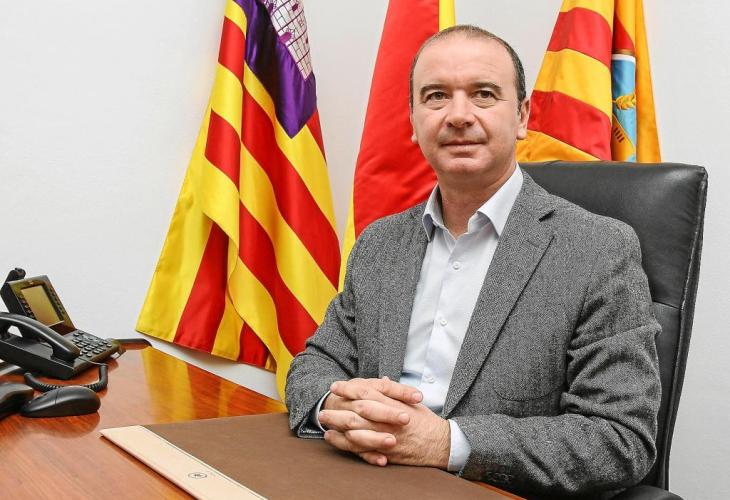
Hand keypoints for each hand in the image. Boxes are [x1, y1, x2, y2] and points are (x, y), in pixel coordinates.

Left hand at [318, 377, 450, 468]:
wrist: (441, 444)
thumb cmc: (427, 423)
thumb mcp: (412, 403)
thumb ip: (395, 392)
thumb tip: (383, 380)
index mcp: (392, 405)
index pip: (366, 392)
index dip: (348, 388)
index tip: (335, 386)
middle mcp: (387, 420)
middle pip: (355, 412)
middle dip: (337, 408)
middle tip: (323, 405)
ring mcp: (384, 437)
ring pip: (354, 431)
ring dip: (336, 425)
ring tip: (323, 421)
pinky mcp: (384, 452)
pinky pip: (359, 448)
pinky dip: (344, 443)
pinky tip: (333, 437)